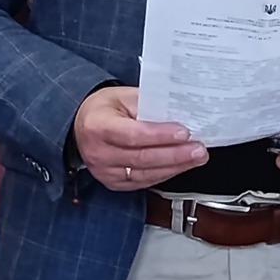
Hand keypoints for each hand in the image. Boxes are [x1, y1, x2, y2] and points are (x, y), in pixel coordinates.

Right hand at [72, 86, 208, 191]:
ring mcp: (106, 172)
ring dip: (175, 166)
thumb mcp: (122, 96)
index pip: (133, 134)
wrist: (81, 126)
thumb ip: (148, 104)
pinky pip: (144, 182)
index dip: (160, 136)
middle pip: (142, 158)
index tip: (183, 133)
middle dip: (175, 154)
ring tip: (196, 157)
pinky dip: (165, 173)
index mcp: (98, 126)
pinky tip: (180, 166)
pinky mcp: (114, 183)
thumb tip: (177, 112)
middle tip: (198, 149)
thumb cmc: (102, 109)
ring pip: (146, 173)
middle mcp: (99, 153)